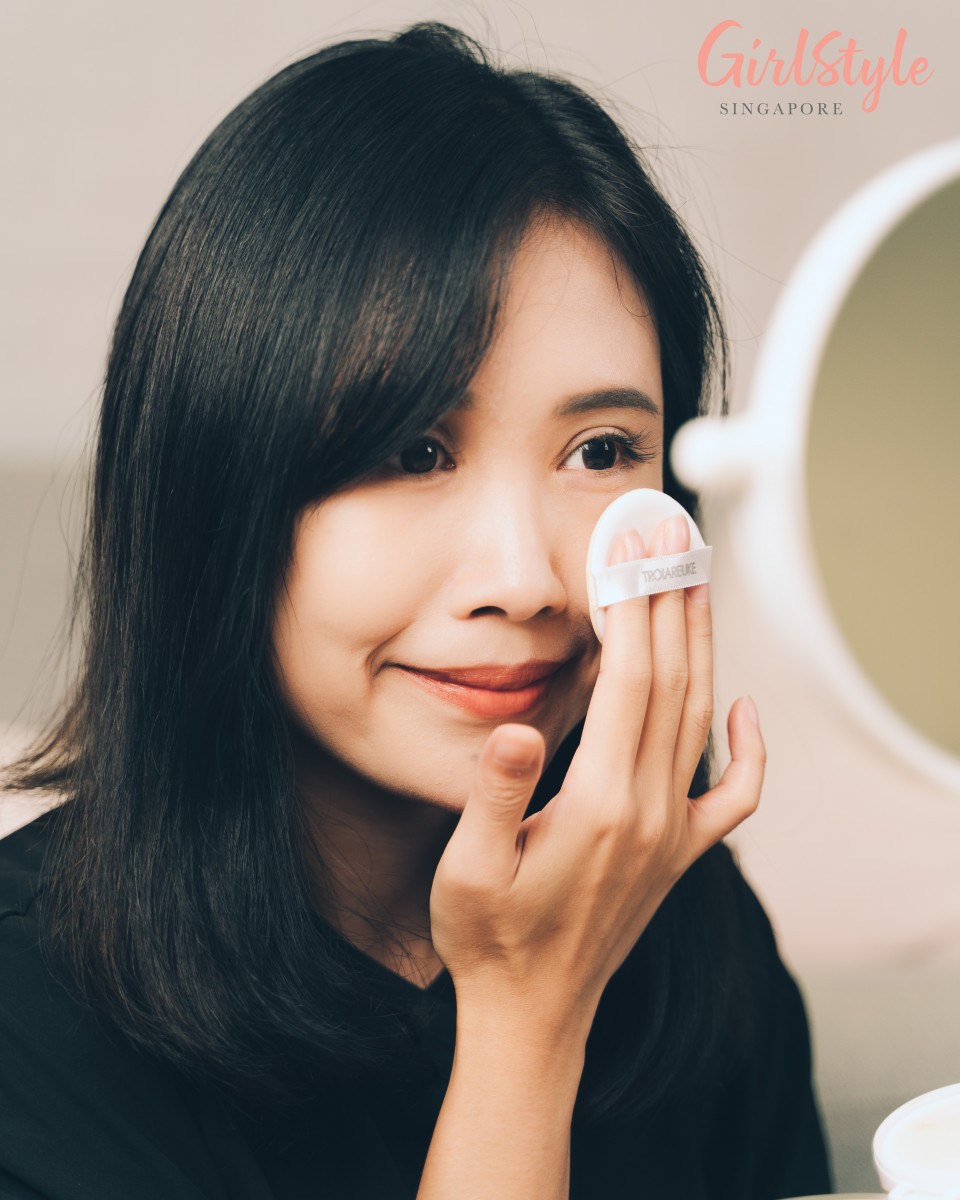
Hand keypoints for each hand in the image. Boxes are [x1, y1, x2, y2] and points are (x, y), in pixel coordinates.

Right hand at [429, 514, 764, 1034]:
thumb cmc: (488, 939)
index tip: (634, 547)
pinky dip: (749, 747)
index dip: (634, 607)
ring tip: (697, 584)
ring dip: (701, 647)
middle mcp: (651, 811)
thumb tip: (520, 728)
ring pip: (702, 719)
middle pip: (676, 684)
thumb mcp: (466, 868)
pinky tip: (743, 706)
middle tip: (674, 537)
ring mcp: (674, 833)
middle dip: (673, 603)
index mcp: (600, 803)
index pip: (631, 680)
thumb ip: (495, 795)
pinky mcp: (680, 855)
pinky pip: (734, 794)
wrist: (533, 1014)